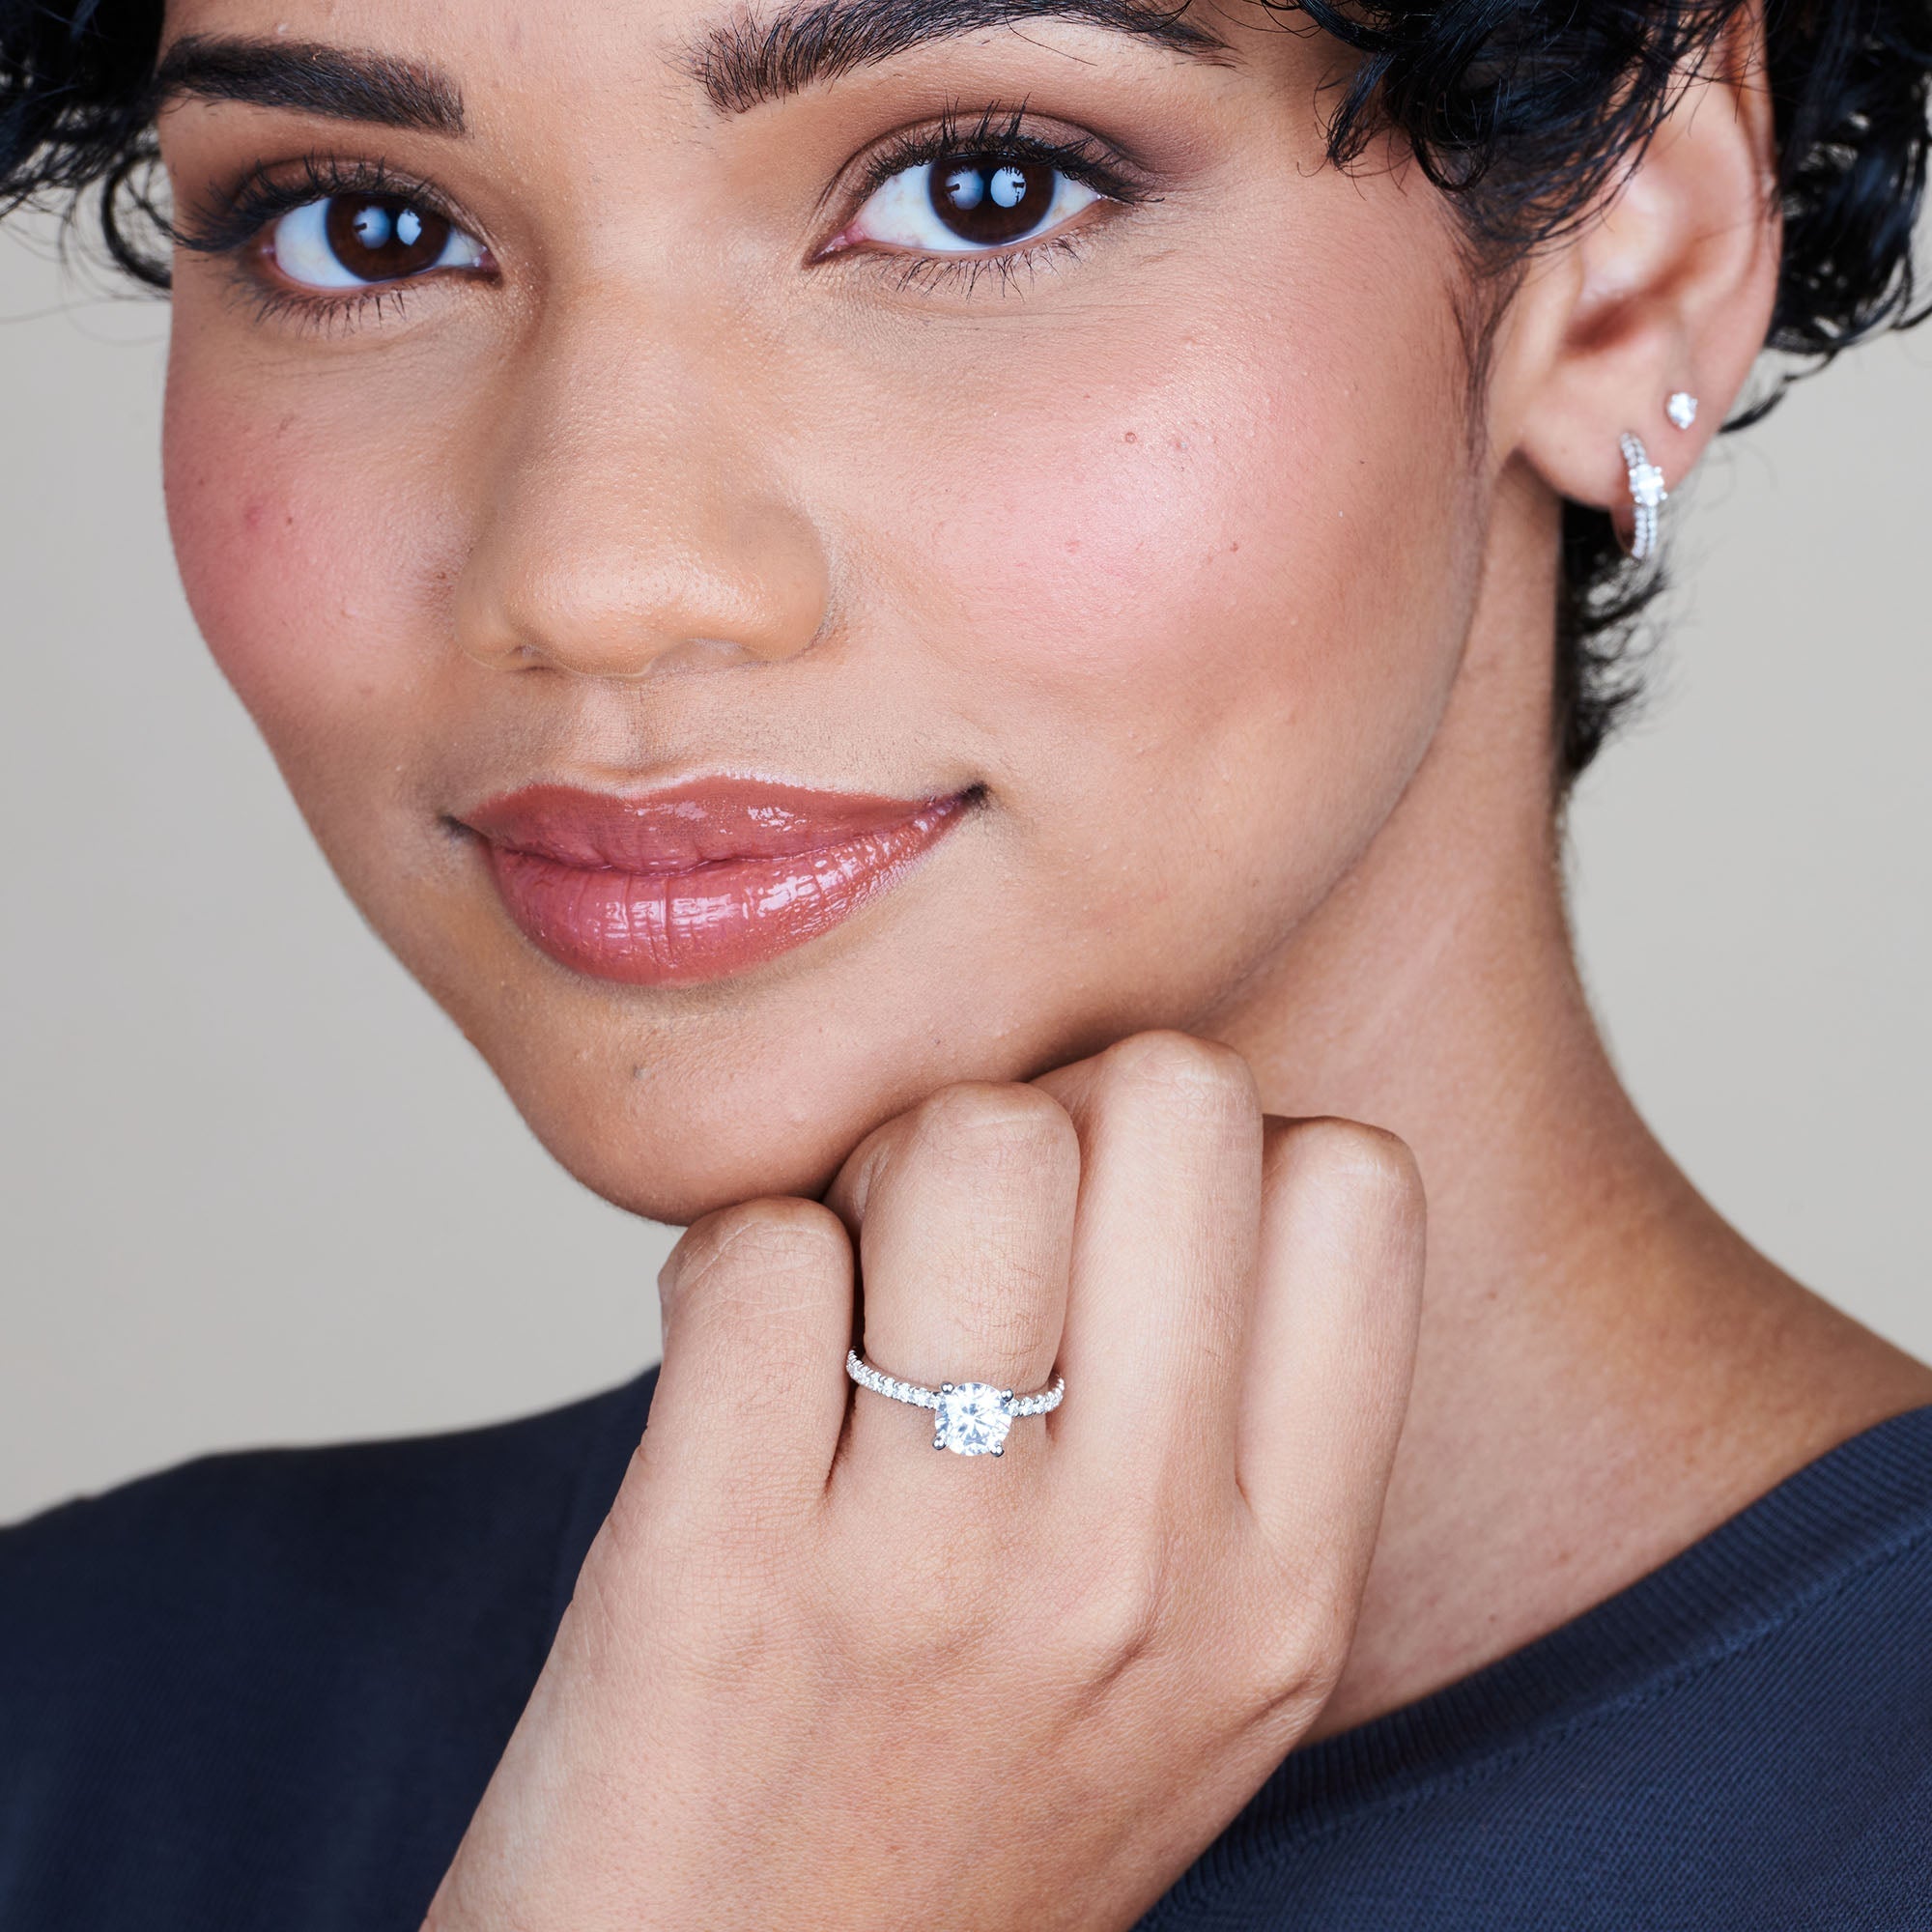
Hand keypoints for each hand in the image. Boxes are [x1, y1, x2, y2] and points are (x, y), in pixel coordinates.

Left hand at [427, 1031, 1423, 1930]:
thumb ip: (1223, 1433)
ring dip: (882, 1172)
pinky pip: (759, 1248)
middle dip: (1052, 1121)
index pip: (1350, 1180)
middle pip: (1170, 1097)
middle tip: (965, 1247)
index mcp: (1286, 1586)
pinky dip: (733, 1263)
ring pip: (972, 1135)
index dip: (1213, 1161)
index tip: (1115, 1243)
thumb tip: (1150, 1143)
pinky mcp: (718, 1572)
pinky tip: (731, 1370)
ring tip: (848, 1296)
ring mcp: (936, 1574)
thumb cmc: (949, 1828)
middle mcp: (1146, 1569)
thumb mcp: (1185, 1675)